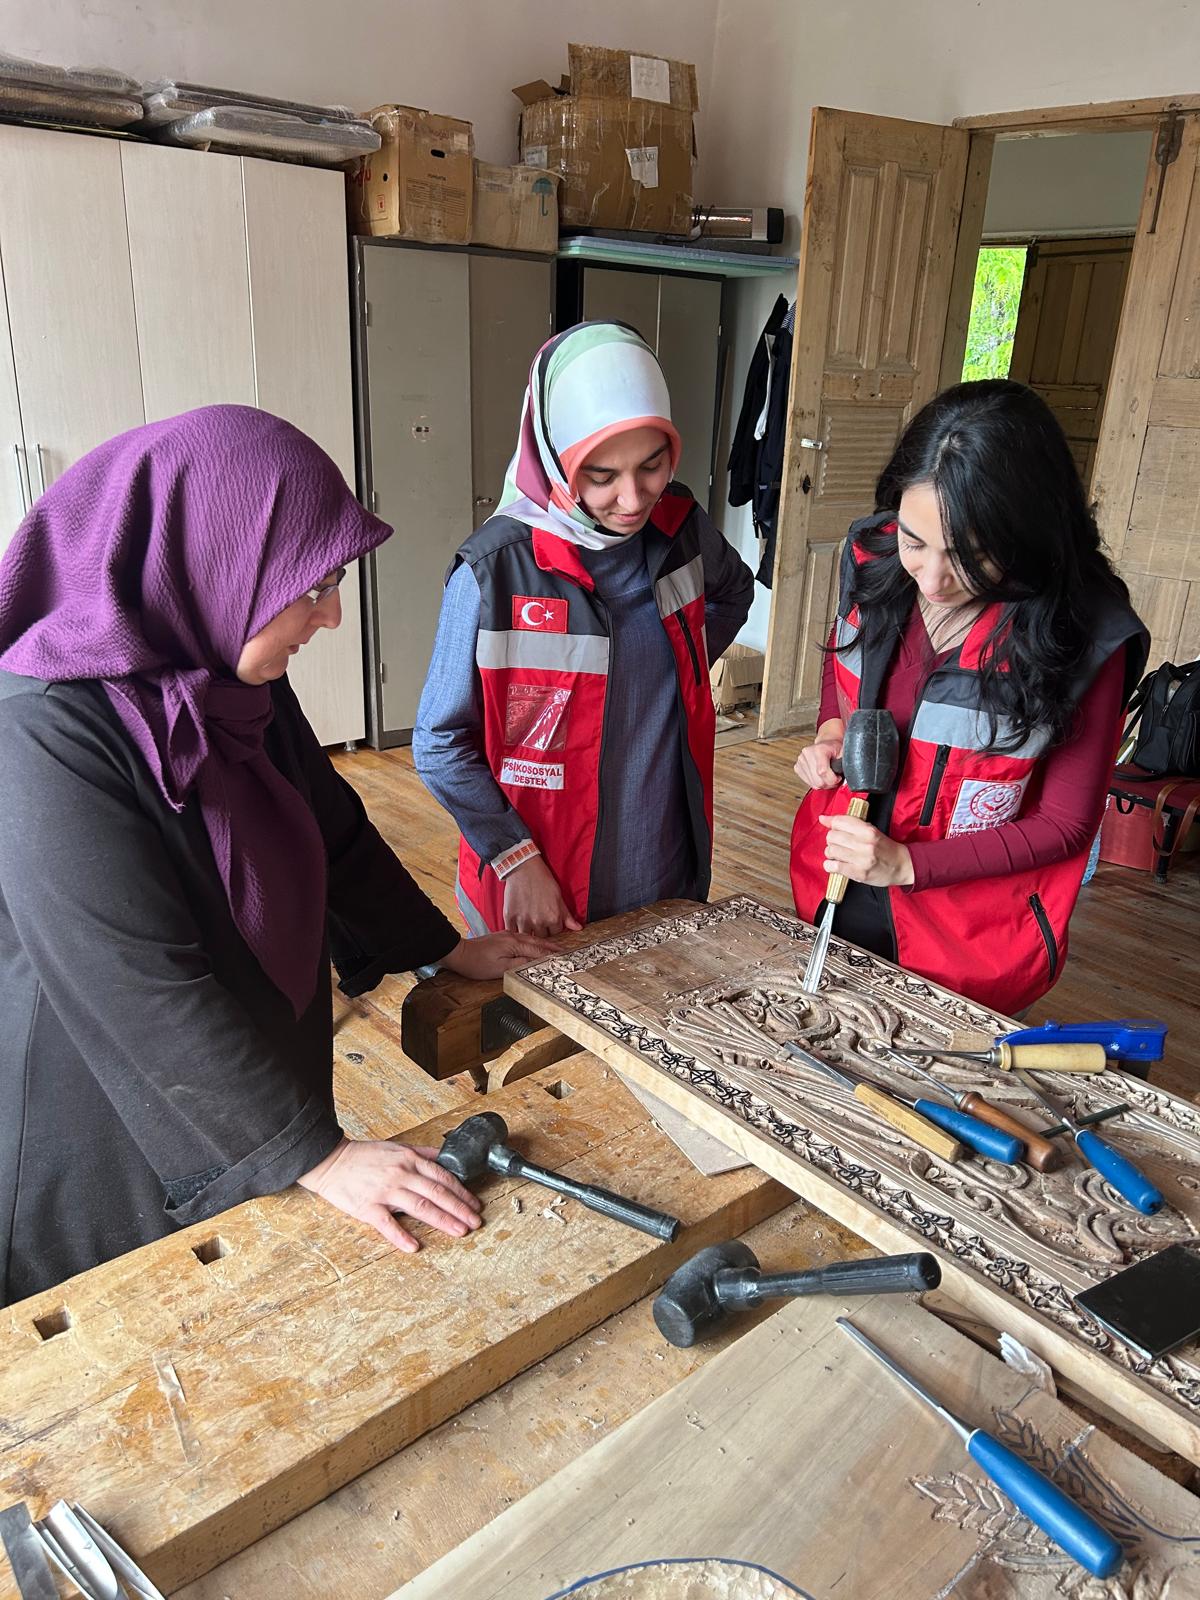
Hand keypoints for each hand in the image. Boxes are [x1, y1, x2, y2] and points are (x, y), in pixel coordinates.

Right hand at [298, 1138, 481, 1252]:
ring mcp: (385, 1191)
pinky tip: (414, 1246)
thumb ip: (423, 1154)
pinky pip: (387, 1224)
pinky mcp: (367, 1207)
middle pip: (437, 1193)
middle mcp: (401, 1174)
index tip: (475, 1204)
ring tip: (459, 1231)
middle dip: (460, 1209)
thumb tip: (446, 1158)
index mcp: (410, 1160)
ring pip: (420, 1207)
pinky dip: (401, 1236)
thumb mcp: (397, 1147)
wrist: (331, 1160)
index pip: (443, 1177)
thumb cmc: (364, 1156)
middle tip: (475, 1222)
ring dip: (442, 1220)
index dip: (462, 1192)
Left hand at [440, 930, 555, 978]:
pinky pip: (522, 937)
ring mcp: (506, 935)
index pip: (537, 950)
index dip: (551, 954)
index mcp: (514, 944)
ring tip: (553, 947)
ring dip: (542, 943)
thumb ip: (519, 964)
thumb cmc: (478, 963)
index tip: (563, 957)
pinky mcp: (501, 937)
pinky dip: (532, 941)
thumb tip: (534, 961)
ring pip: (529, 938)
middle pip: (536, 941)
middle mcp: (512, 937)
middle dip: (551, 946)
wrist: (459, 953)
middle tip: (563, 951)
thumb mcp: (500, 968)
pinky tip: (533, 943)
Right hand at [502, 855, 582, 936]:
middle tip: (538, 921)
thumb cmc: (542, 879)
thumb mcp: (559, 896)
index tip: (549, 921)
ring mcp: (523, 920)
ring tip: (528, 923)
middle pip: (542, 937)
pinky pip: (512, 931)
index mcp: (553, 917)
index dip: (553, 927)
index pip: (556, 932)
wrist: (523, 868)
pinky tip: (517, 924)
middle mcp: (538, 922)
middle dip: (542, 931)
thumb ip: (567, 915)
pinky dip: (514, 930)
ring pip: (527, 936)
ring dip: (528, 931)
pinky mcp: (509, 917)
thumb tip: (578, 928)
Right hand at [794, 719, 844, 790]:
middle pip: (818, 781)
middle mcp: (807, 754)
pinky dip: (816, 782)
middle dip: (829, 783)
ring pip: (813, 784)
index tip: (838, 777)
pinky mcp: (797, 767)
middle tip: (835, 777)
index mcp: (818, 749)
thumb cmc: (835, 748)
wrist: (827, 743)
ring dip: (823, 784)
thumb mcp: (844, 753)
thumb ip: (843, 765)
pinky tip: (821, 776)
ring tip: (828, 776)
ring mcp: (801, 760)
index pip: (822, 772)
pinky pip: (808, 782)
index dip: (832, 779)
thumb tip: (844, 776)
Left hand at [820, 812, 914, 887]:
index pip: (839, 822)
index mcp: (868, 830)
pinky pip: (834, 866)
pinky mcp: (858, 873)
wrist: (902, 865)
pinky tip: (836, 864)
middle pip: (832, 836)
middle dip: (832, 840)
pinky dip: (830, 865)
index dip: (831, 824)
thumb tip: (823, 818)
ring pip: (831, 851)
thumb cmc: (885, 848)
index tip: (831, 827)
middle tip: (838, 843)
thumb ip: (848, 823)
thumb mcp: (870, 830)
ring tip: (839, 855)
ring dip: (831, 853)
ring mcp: (861, 859)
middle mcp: (864, 843)